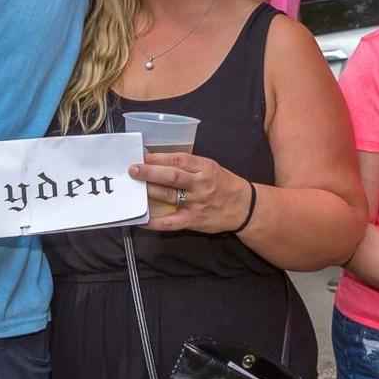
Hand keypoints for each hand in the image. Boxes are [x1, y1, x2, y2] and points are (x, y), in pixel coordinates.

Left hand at [128, 152, 251, 232]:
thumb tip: (159, 163)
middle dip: (150, 172)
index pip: (178, 160)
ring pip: (170, 195)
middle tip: (133, 170)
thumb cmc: (225, 185)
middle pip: (172, 176)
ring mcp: (197, 203)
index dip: (158, 158)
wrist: (245, 207)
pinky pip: (171, 222)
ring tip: (135, 188)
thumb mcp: (211, 168)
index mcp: (205, 167)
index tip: (142, 156)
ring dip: (150, 191)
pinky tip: (142, 219)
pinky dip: (155, 222)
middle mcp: (201, 184)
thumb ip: (189, 166)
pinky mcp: (194, 220)